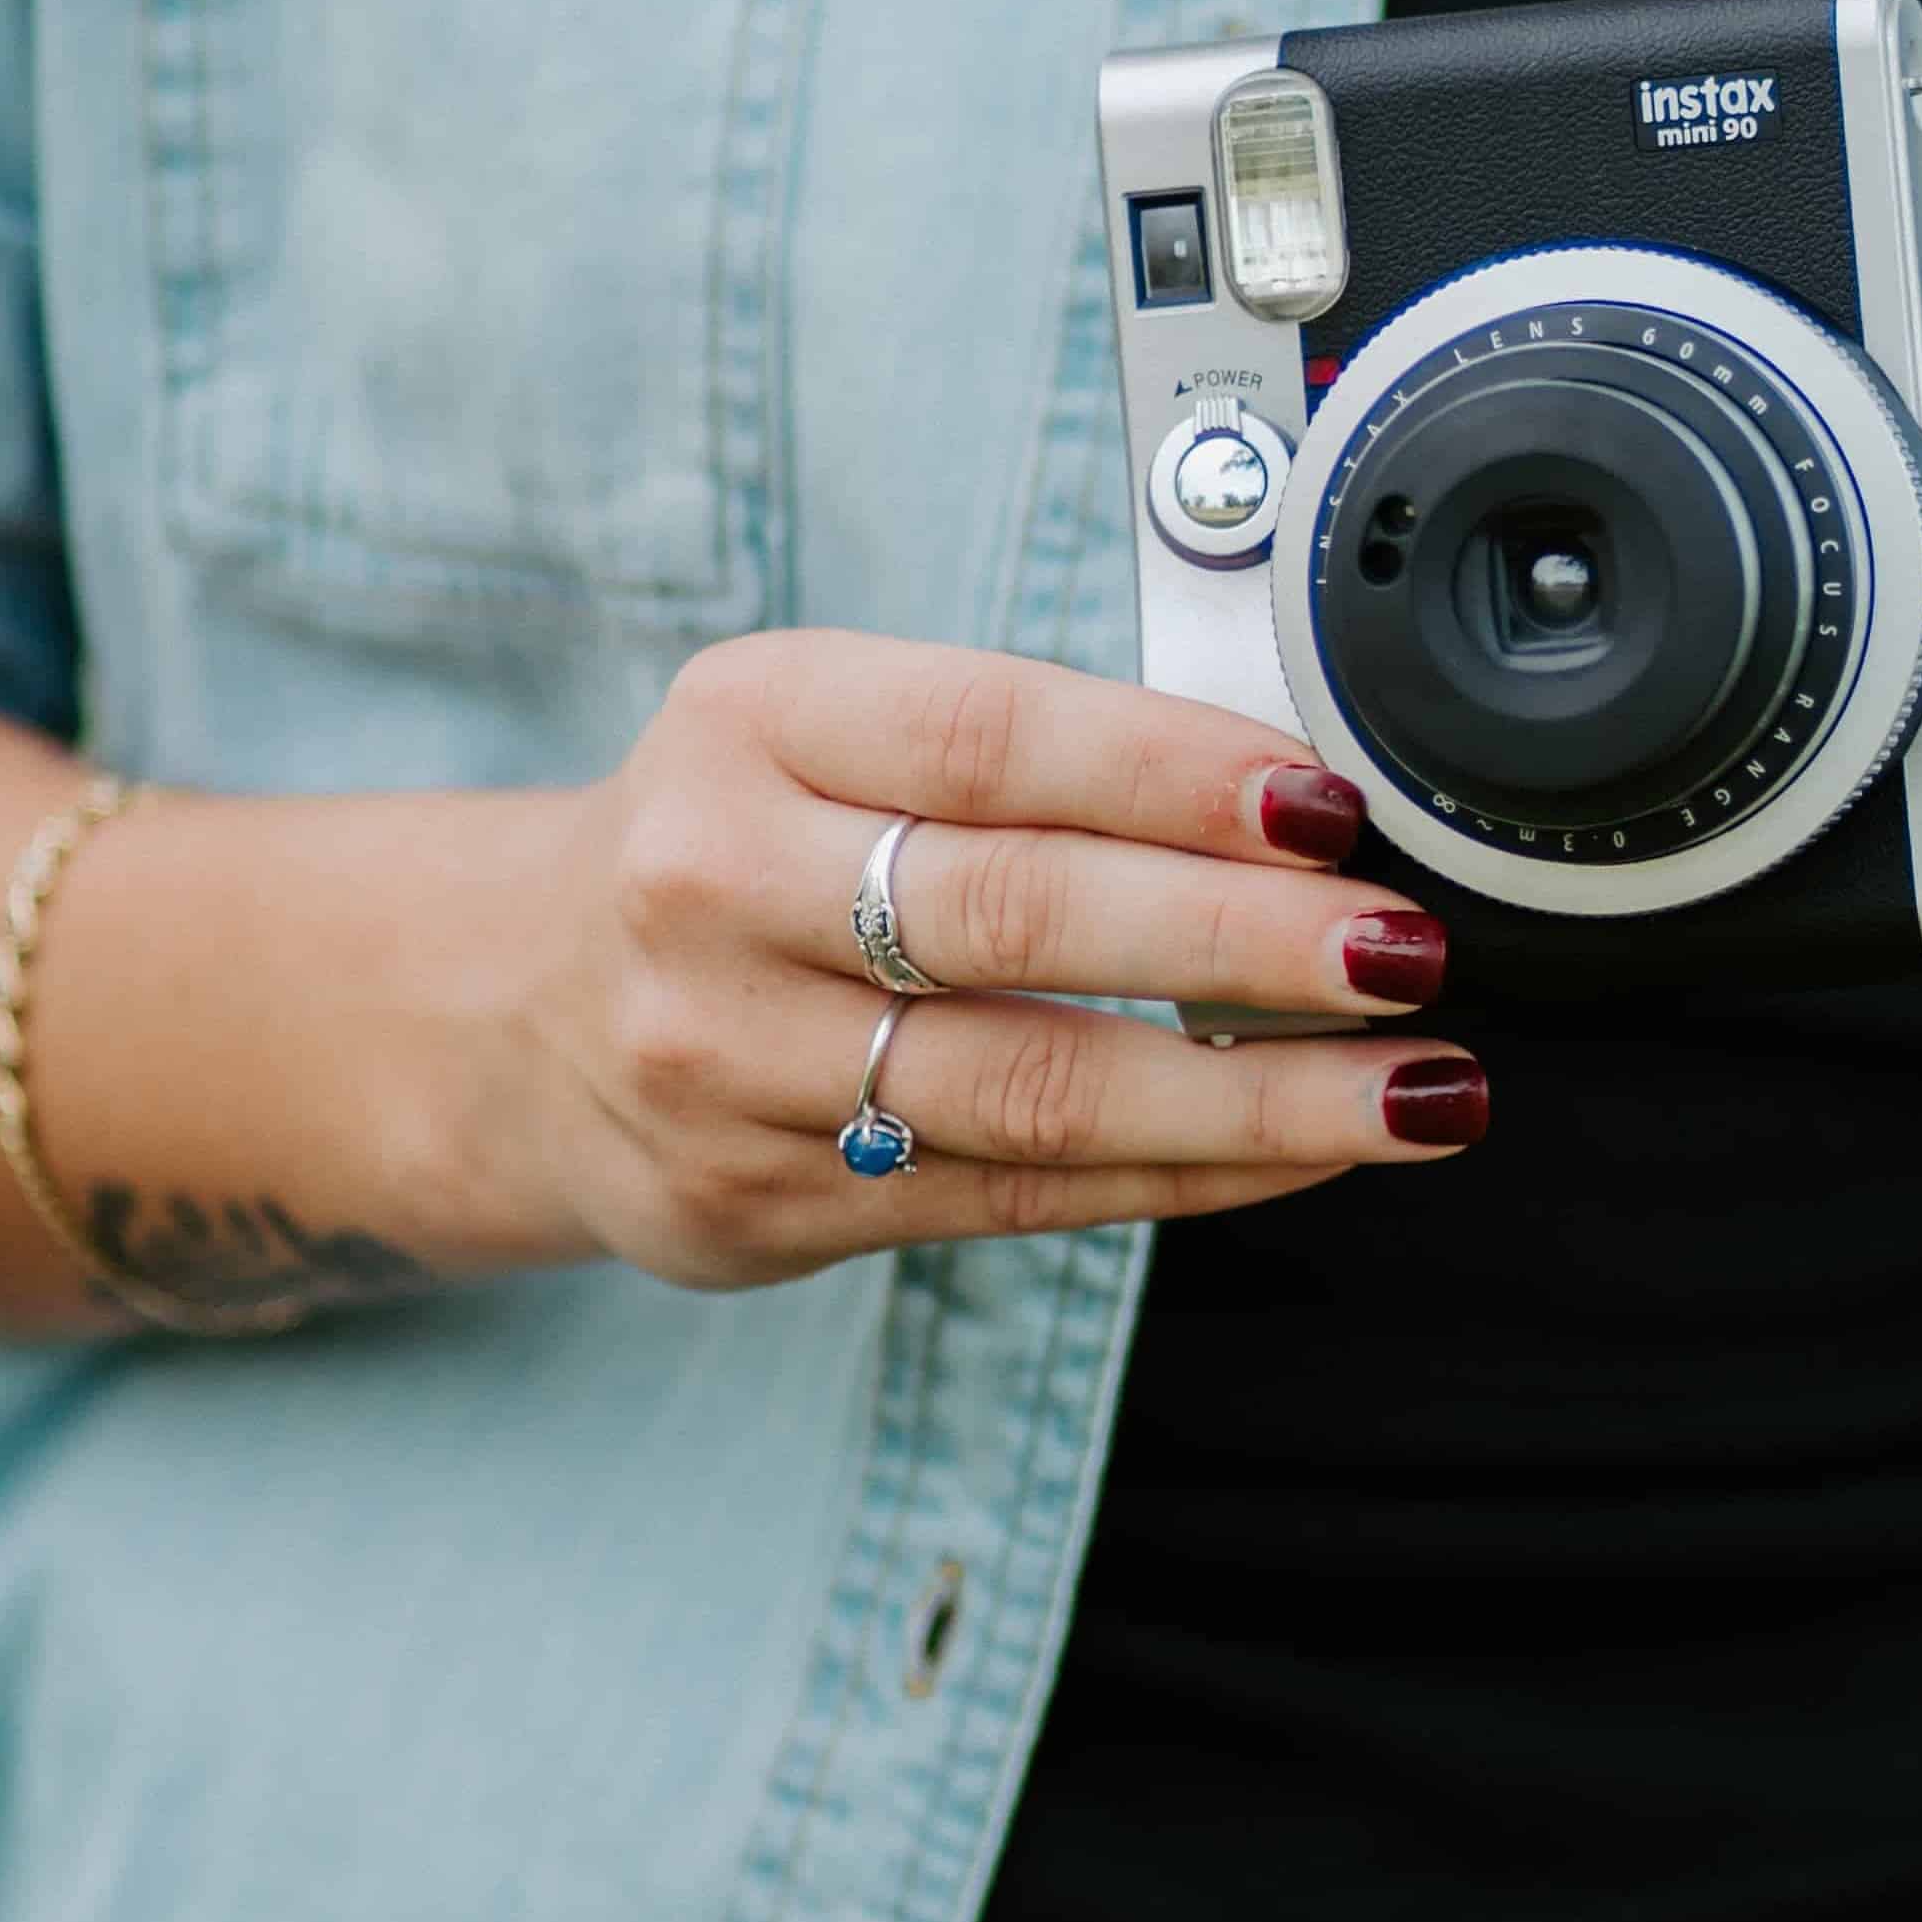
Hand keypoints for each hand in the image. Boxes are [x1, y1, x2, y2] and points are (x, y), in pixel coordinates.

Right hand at [462, 630, 1481, 1286]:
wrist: (504, 1010)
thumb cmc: (740, 836)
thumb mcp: (821, 726)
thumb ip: (1020, 752)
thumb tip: (1290, 800)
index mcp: (752, 722)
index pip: (991, 738)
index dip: (1175, 773)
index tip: (1330, 810)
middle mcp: (716, 886)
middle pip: (1020, 918)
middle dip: (1244, 941)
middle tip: (1407, 951)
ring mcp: (729, 1061)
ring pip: (1033, 1089)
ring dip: (1257, 1098)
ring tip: (1418, 1087)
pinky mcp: (761, 1200)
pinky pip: (1016, 1194)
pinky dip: (1185, 1173)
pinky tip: (1304, 1150)